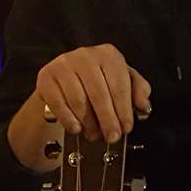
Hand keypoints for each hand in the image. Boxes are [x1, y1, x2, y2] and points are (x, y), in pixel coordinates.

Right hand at [35, 44, 151, 143]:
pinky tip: (77, 129)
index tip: (127, 127)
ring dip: (89, 122)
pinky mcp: (46, 77)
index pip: (119, 84)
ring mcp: (64, 64)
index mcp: (108, 54)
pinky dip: (69, 119)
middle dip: (108, 119)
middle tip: (113, 137)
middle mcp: (85, 55)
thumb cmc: (98, 82)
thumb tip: (144, 106)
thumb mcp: (121, 81)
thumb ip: (137, 91)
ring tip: (95, 135)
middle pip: (99, 93)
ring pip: (79, 100)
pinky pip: (59, 103)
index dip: (124, 109)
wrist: (64, 81)